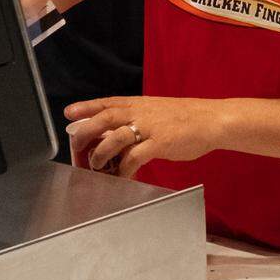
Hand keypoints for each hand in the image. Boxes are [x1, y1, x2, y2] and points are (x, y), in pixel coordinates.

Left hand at [65, 96, 222, 176]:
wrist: (211, 120)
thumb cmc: (184, 118)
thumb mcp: (155, 112)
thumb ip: (135, 120)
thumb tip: (114, 133)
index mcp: (138, 103)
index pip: (106, 103)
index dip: (86, 107)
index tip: (68, 113)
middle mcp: (140, 112)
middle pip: (104, 119)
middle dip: (86, 133)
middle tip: (76, 146)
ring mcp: (149, 127)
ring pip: (115, 138)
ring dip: (101, 153)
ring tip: (96, 165)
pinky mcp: (160, 143)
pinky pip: (134, 157)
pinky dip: (124, 169)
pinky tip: (121, 176)